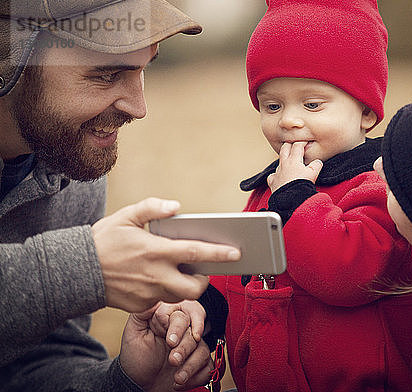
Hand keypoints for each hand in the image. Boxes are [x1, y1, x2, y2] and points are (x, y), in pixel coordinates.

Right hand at [92, 197, 240, 312]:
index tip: (236, 253)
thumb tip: (176, 206)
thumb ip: (152, 208)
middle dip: (205, 281)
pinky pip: (161, 300)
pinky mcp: (141, 305)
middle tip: (202, 270)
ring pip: (180, 296)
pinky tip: (155, 279)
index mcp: (155, 251)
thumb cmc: (103, 241)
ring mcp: (148, 293)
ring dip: (185, 286)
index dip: (219, 253)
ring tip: (179, 272)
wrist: (74, 271)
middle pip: (195, 287)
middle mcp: (155, 275)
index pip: (196, 253)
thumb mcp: (125, 216)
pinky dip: (164, 290)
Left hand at [120, 304, 215, 390]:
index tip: (170, 341)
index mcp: (171, 319)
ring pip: (204, 351)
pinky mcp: (199, 364)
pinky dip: (196, 378)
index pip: (184, 316)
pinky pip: (209, 368)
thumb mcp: (134, 331)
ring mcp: (194, 348)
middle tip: (172, 360)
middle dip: (185, 349)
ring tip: (177, 378)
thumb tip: (156, 300)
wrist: (137, 380)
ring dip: (190, 366)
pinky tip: (180, 383)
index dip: (179, 328)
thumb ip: (144, 312)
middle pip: (195, 334)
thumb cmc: (136, 354)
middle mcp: (185, 332)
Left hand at [267, 142, 322, 191]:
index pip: (297, 146)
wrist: (290, 199)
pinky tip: (279, 176)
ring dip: (284, 159)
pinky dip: (276, 174)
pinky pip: (273, 175)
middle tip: (294, 144)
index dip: (302, 142)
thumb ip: (316, 165)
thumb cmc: (301, 185)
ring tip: (288, 160)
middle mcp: (284, 164)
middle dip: (289, 144)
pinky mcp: (273, 182)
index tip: (306, 142)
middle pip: (285, 148)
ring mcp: (277, 172)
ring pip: (279, 161)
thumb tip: (318, 162)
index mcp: (293, 160)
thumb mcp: (313, 173)